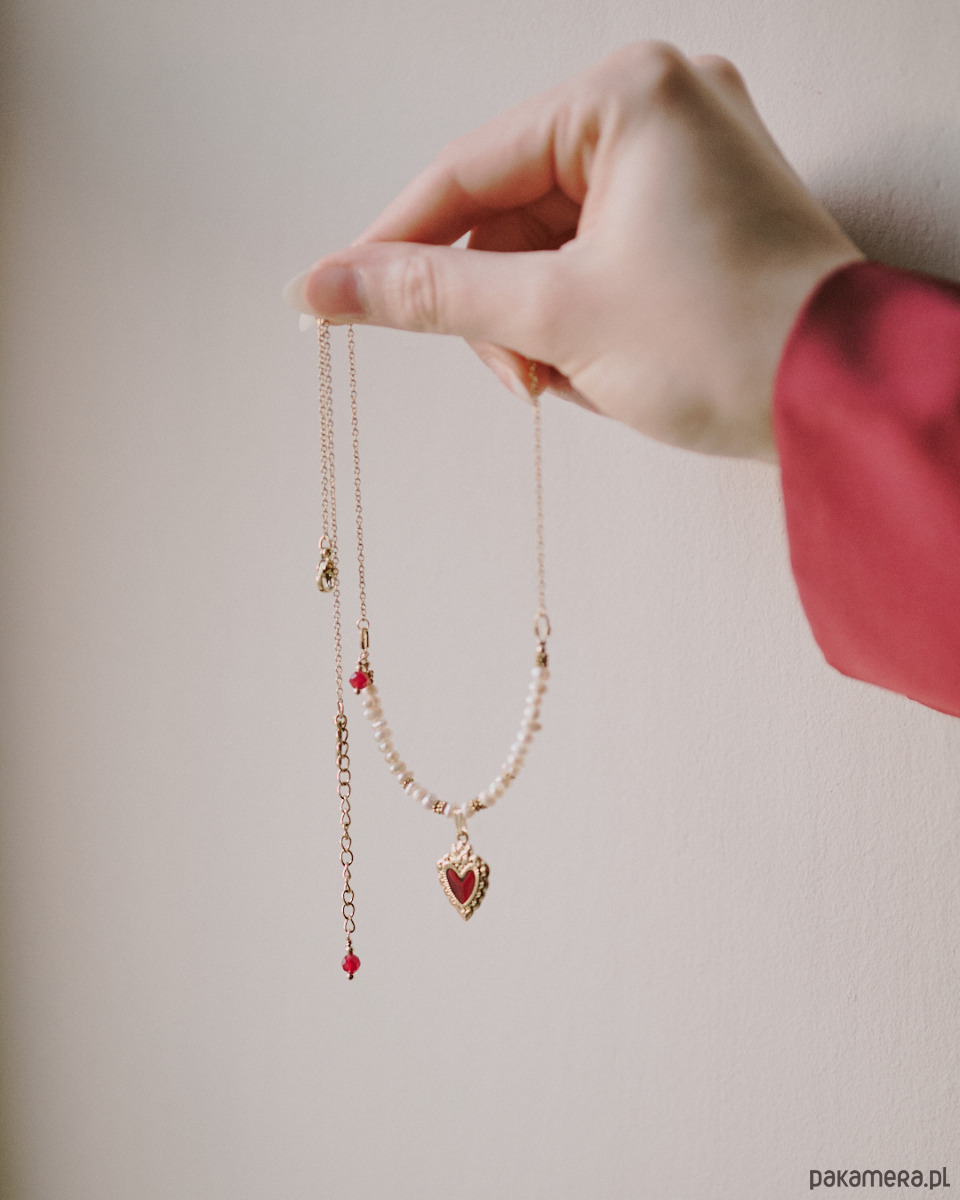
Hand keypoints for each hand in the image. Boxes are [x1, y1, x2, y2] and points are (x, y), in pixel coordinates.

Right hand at [283, 42, 862, 462]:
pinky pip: (599, 256)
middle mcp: (660, 106)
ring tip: (570, 382)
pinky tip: (602, 367)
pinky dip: (582, 318)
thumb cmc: (723, 344)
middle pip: (511, 211)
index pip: (468, 169)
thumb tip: (325, 284)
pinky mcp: (699, 209)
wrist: (843, 405)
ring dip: (540, 323)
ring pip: (552, 243)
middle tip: (518, 379)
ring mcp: (686, 157)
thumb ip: (432, 294)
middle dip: (499, 307)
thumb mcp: (558, 317)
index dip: (395, 241)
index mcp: (626, 95)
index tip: (333, 295)